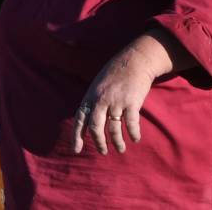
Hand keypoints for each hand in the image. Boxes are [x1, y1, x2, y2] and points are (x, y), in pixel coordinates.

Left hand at [71, 30, 192, 155]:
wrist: (134, 60)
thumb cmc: (115, 74)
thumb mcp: (97, 85)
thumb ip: (93, 102)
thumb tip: (89, 122)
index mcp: (90, 96)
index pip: (80, 119)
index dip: (76, 136)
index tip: (76, 150)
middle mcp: (101, 100)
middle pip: (95, 127)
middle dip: (99, 142)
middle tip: (103, 152)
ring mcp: (116, 101)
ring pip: (113, 129)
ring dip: (117, 142)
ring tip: (120, 149)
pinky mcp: (131, 102)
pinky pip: (131, 123)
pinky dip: (133, 134)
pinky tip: (135, 139)